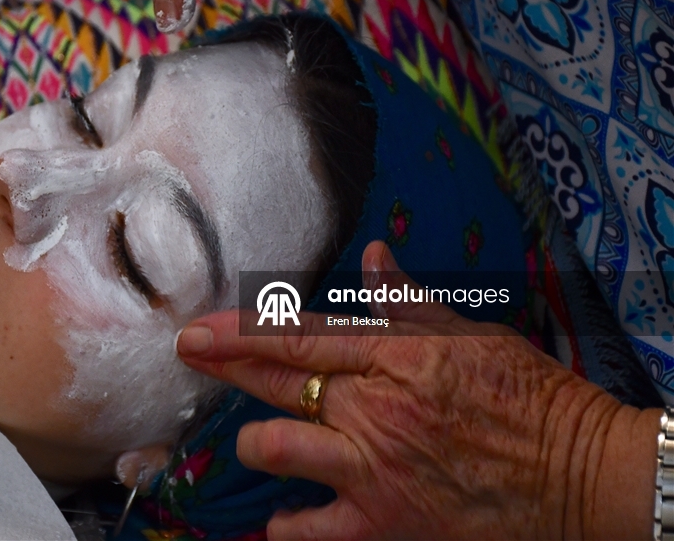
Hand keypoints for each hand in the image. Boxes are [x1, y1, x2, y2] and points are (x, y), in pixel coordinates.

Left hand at [177, 241, 658, 539]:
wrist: (579, 474)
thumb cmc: (529, 397)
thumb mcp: (471, 333)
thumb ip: (408, 300)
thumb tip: (374, 254)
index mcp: (395, 356)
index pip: (297, 335)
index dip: (240, 332)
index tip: (199, 327)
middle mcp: (374, 407)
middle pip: (277, 381)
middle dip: (223, 366)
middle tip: (189, 353)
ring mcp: (376, 468)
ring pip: (277, 449)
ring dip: (257, 444)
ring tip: (256, 442)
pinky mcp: (386, 523)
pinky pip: (311, 531)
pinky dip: (288, 527)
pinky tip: (282, 519)